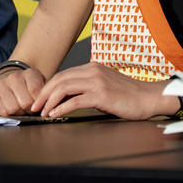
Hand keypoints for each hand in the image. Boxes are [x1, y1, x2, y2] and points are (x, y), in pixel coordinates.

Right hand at [0, 66, 45, 116]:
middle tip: (29, 109)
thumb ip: (43, 94)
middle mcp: (14, 77)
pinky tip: (10, 109)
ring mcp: (1, 85)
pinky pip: (2, 112)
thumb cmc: (27, 86)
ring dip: (18, 113)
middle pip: (25, 102)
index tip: (38, 106)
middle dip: (29, 110)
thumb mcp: (39, 85)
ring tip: (20, 109)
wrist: (9, 80)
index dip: (38, 103)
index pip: (35, 92)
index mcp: (29, 73)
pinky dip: (8, 114)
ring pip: (13, 108)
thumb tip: (45, 106)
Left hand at [32, 62, 176, 119]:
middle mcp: (93, 71)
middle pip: (59, 79)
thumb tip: (65, 99)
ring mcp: (97, 81)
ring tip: (42, 112)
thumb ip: (87, 88)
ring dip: (49, 101)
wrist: (149, 98)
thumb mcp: (105, 87)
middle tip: (34, 107)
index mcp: (93, 68)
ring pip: (64, 87)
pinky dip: (61, 108)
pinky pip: (75, 100)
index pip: (63, 75)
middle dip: (43, 94)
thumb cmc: (129, 96)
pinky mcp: (101, 94)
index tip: (39, 99)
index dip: (48, 87)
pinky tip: (55, 115)